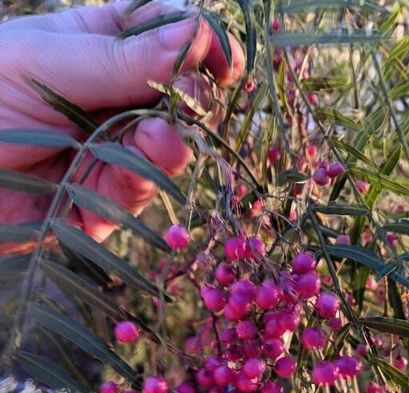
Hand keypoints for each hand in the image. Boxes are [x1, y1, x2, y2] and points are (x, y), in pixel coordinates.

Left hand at [0, 1, 243, 241]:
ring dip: (171, 140)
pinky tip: (143, 163)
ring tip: (161, 137)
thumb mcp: (43, 63)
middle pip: (176, 94)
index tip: (221, 59)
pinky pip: (140, 188)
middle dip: (191, 98)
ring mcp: (111, 148)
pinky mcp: (104, 198)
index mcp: (97, 45)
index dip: (199, 43)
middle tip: (193, 101)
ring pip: (166, 145)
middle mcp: (112, 97)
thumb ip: (120, 57)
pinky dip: (147, 175)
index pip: (164, 33)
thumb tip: (197, 35)